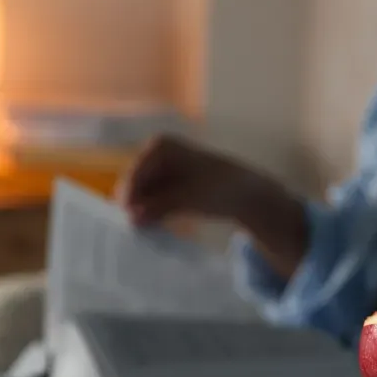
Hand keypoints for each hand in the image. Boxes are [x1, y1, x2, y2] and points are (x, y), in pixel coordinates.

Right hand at [116, 134, 268, 226]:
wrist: (246, 192)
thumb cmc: (219, 189)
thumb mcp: (186, 199)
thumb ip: (157, 207)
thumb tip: (132, 218)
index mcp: (159, 146)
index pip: (135, 175)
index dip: (130, 198)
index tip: (129, 222)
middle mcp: (156, 152)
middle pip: (136, 182)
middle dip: (136, 205)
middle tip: (136, 229)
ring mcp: (161, 167)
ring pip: (143, 192)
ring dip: (144, 210)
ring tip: (146, 229)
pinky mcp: (168, 182)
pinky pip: (152, 197)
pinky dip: (153, 210)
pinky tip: (155, 224)